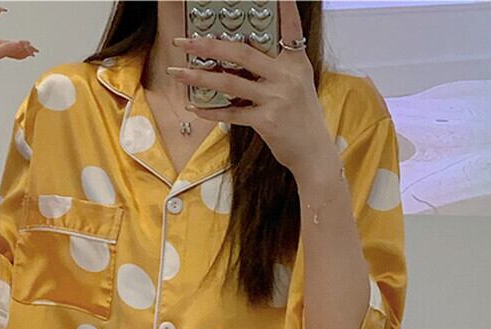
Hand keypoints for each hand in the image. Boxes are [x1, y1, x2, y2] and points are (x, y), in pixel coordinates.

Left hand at [168, 1, 330, 177]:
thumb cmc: (301, 118)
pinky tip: (196, 107)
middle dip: (209, 45)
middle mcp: (286, 76)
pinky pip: (232, 113)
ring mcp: (276, 98)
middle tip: (185, 41)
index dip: (283, 6)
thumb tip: (239, 59)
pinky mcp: (266, 120)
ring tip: (178, 72)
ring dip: (199, 77)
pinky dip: (212, 112)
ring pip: (230, 82)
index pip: (290, 27)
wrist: (313, 152)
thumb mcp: (297, 84)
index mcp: (295, 62)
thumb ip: (275, 68)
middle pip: (242, 52)